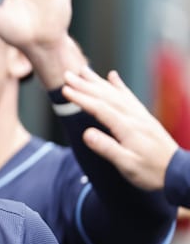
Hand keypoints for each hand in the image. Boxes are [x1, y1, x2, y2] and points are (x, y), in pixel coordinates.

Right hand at [62, 67, 177, 190]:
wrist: (178, 173)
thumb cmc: (151, 172)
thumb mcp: (127, 165)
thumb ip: (106, 148)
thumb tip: (86, 133)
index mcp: (128, 128)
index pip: (100, 108)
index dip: (81, 98)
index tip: (65, 90)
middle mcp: (134, 117)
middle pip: (106, 96)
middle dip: (85, 85)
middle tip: (68, 75)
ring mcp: (140, 115)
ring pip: (116, 93)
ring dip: (98, 81)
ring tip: (83, 70)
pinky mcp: (144, 117)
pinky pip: (129, 96)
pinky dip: (119, 85)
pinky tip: (112, 76)